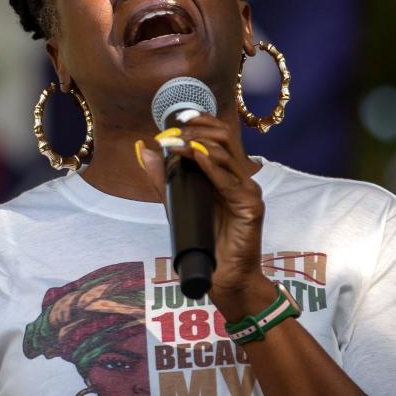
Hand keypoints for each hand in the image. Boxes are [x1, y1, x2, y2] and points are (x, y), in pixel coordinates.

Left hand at [135, 115, 272, 319]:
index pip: (218, 135)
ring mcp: (248, 191)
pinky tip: (196, 155)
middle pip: (225, 137)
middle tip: (172, 131)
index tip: (174, 118)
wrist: (224, 277)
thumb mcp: (178, 203)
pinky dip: (212, 164)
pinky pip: (230, 180)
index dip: (199, 121)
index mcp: (227, 174)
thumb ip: (163, 178)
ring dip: (198, 143)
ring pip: (226, 154)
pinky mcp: (251, 207)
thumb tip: (144, 149)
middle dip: (197, 127)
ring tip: (175, 142)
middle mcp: (240, 178)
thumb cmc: (205, 242)